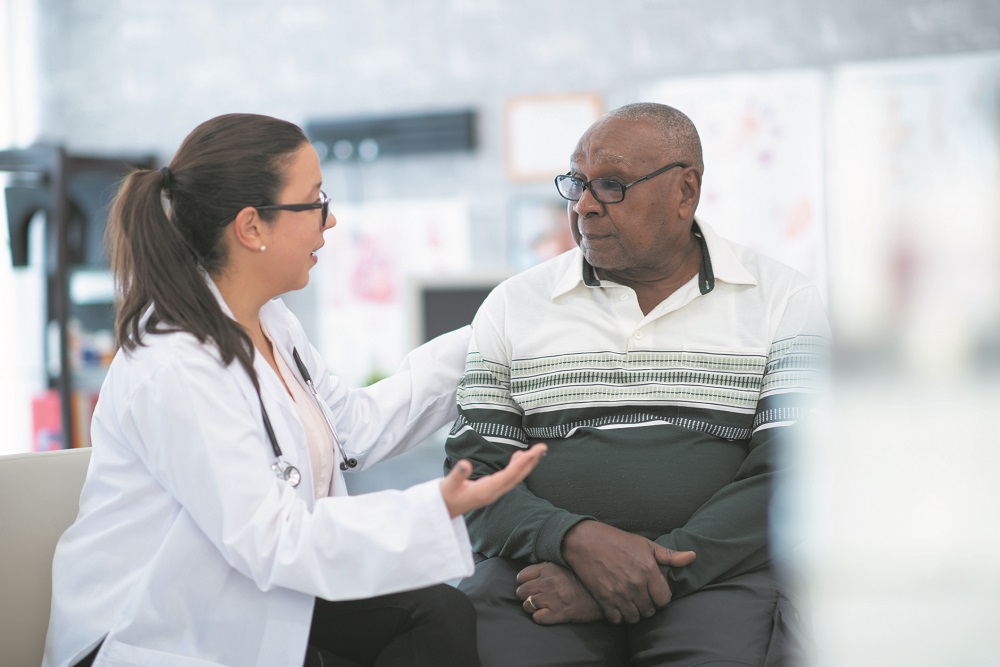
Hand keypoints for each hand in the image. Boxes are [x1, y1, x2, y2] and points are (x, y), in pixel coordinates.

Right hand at [440, 443, 546, 517]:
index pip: (508, 476)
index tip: (533, 452)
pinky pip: (509, 478)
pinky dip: (516, 467)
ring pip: (515, 478)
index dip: (521, 463)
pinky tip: (518, 457)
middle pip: (517, 477)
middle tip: (542, 447)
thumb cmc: (444, 497)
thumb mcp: (447, 485)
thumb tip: (466, 464)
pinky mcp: (491, 490)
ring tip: (536, 450)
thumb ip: (457, 475)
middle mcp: (493, 493)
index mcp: (486, 491)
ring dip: (526, 464)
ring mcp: (493, 492)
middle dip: (531, 462)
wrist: (441, 510)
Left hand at [514, 562, 601, 624]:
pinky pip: (537, 618)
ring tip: (541, 607)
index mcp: (548, 568)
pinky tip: (547, 615)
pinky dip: (539, 617)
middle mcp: (547, 582)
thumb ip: (547, 568)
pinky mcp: (558, 613)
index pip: (522, 576)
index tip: (531, 585)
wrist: (601, 594)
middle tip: (534, 597)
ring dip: (532, 607)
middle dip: (525, 596)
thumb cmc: (583, 580)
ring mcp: (552, 598)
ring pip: (527, 605)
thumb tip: (531, 574)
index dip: (525, 582)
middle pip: (521, 591)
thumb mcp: (564, 566)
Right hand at [562, 521, 694, 623]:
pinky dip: (618, 615)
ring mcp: (619, 593)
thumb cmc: (617, 541)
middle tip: (640, 597)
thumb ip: (669, 556)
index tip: (653, 592)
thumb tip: (692, 557)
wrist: (585, 541)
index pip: (664, 600)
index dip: (660, 597)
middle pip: (650, 611)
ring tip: (629, 601)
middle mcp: (636, 584)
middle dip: (647, 605)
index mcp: (648, 570)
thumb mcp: (645, 544)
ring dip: (633, 612)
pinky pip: (617, 619)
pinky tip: (617, 605)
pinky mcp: (604, 599)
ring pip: (634, 618)